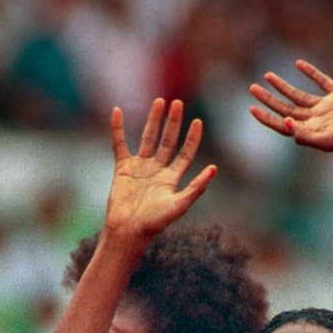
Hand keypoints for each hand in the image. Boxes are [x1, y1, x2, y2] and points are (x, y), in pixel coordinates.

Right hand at [104, 98, 215, 239]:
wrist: (128, 230)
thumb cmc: (154, 222)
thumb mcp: (179, 205)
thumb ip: (196, 187)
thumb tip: (214, 168)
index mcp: (172, 179)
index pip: (185, 153)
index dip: (192, 138)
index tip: (198, 121)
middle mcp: (157, 170)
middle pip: (168, 141)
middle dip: (173, 123)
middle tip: (178, 103)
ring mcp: (140, 168)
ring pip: (147, 138)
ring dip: (153, 120)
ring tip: (159, 102)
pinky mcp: (122, 168)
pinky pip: (119, 144)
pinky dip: (118, 129)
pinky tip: (117, 112)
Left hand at [249, 60, 332, 152]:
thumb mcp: (326, 140)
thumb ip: (304, 135)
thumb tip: (284, 123)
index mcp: (311, 131)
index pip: (282, 124)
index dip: (266, 117)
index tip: (252, 108)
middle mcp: (316, 119)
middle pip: (286, 108)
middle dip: (269, 99)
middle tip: (252, 88)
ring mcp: (327, 106)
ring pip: (298, 94)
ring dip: (283, 86)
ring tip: (267, 76)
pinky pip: (321, 81)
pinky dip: (310, 72)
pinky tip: (298, 64)